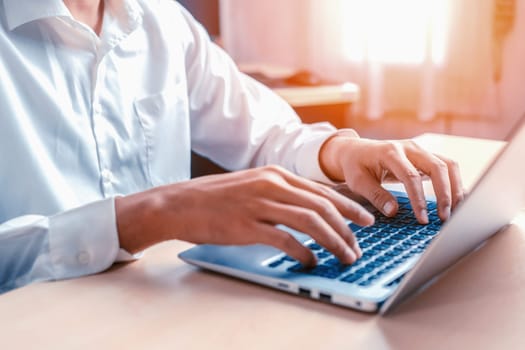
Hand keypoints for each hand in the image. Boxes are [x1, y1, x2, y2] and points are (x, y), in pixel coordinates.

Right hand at [115, 165, 374, 265]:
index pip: (322, 191)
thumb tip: (306, 211)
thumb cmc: (215, 198)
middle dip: (347, 227)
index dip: (348, 207)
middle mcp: (272, 185)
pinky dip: (303, 252)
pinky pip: (285, 239)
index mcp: (276, 174)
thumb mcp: (252, 186)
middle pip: (322, 205)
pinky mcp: (247, 225)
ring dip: (333, 240)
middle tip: (359, 245)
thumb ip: (279, 194)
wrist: (179, 203)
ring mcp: (260, 204)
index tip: (365, 220)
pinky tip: (311, 261)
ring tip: (345, 256)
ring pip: (311, 221)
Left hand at [320, 130, 463, 222]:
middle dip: (445, 194)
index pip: (410, 176)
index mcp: (390, 152)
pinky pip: (447, 168)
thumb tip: (393, 211)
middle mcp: (409, 148)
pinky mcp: (426, 157)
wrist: (355, 151)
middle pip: (437, 167)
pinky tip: (459, 201)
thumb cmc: (355, 166)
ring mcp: (420, 151)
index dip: (419, 199)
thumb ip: (375, 195)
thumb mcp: (357, 181)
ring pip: (448, 165)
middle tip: (445, 219)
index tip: (423, 219)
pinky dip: (455, 183)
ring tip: (457, 212)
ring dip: (456, 188)